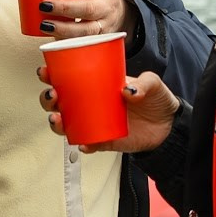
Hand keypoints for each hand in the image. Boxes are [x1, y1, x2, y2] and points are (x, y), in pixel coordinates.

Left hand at [37, 0, 126, 39]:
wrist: (118, 15)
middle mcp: (107, 6)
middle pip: (88, 8)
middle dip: (65, 8)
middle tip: (44, 5)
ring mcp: (104, 26)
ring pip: (86, 30)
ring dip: (63, 28)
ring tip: (44, 25)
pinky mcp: (98, 41)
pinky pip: (82, 43)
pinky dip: (66, 42)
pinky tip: (52, 39)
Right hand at [40, 67, 179, 154]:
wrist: (170, 126)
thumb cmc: (157, 100)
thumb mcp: (153, 83)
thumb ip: (145, 83)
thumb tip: (128, 91)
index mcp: (96, 85)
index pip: (68, 78)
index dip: (52, 75)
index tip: (45, 72)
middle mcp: (90, 104)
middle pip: (59, 102)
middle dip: (47, 99)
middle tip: (52, 95)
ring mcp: (95, 123)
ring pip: (67, 125)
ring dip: (57, 123)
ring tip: (58, 119)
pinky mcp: (104, 141)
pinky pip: (88, 144)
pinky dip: (83, 144)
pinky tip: (83, 143)